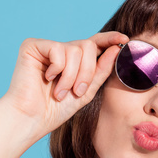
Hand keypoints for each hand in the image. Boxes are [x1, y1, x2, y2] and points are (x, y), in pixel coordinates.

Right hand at [3, 31, 129, 140]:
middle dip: (88, 71)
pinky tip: (46, 78)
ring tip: (60, 92)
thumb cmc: (56, 109)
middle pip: (88, 46)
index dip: (109, 39)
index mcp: (74, 61)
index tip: (125, 38)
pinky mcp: (33, 46)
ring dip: (72, 76)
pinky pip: (58, 50)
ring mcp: (47, 47)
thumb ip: (101, 70)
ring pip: (75, 49)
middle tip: (77, 91)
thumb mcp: (86, 91)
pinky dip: (57, 69)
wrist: (32, 119)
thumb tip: (116, 47)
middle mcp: (61, 50)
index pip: (94, 44)